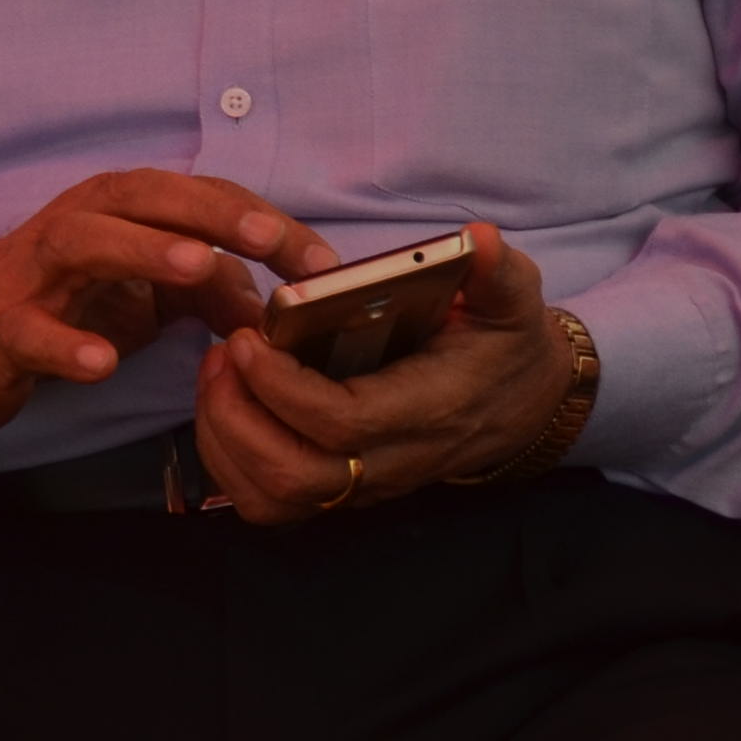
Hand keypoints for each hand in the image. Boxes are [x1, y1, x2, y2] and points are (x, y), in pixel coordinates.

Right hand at [0, 170, 332, 434]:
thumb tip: (274, 303)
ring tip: (199, 268)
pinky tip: (100, 363)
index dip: (262, 223)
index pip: (199, 200)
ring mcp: (32, 276)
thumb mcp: (141, 296)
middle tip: (271, 239)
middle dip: (211, 213)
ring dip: (144, 250)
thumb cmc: (51, 304)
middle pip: (144, 198)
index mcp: (118, 213)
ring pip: (84, 243)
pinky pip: (26, 331)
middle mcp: (77, 227)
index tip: (322, 262)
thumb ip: (208, 292)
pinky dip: (63, 343)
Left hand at [186, 220, 579, 519]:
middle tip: (223, 350)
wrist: (523, 403)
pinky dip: (231, 461)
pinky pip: (271, 501)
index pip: (342, 423)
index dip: (283, 388)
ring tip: (217, 373)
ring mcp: (364, 484)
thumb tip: (478, 239)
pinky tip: (227, 405)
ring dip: (226, 441)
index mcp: (428, 411)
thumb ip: (495, 271)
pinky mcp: (343, 489)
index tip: (249, 337)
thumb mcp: (511, 299)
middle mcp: (392, 460)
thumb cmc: (505, 345)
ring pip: (274, 497)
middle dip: (239, 418)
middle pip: (295, 475)